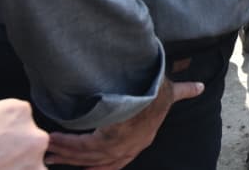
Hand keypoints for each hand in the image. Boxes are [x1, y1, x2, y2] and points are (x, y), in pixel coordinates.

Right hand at [45, 77, 202, 169]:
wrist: (152, 92)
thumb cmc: (161, 92)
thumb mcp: (174, 93)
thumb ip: (184, 92)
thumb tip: (201, 86)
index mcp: (142, 140)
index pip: (120, 160)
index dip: (104, 166)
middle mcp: (128, 147)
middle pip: (96, 161)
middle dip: (75, 161)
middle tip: (55, 161)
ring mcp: (115, 146)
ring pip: (84, 154)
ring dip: (64, 152)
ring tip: (47, 152)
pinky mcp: (104, 141)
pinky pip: (79, 145)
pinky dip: (64, 143)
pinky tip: (50, 140)